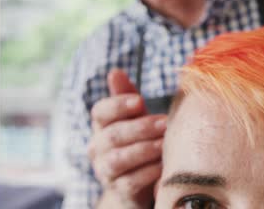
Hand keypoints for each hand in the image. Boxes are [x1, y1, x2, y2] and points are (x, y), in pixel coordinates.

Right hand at [88, 69, 166, 208]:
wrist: (139, 183)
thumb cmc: (140, 141)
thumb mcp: (136, 118)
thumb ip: (127, 97)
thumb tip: (115, 71)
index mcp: (102, 126)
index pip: (100, 112)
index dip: (117, 105)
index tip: (139, 101)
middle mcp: (98, 148)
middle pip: (112, 135)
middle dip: (140, 127)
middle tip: (165, 122)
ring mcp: (106, 172)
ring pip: (118, 160)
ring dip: (144, 150)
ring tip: (165, 144)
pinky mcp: (119, 191)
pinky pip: (130, 182)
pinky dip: (147, 173)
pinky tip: (163, 166)